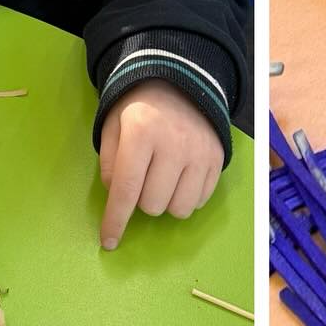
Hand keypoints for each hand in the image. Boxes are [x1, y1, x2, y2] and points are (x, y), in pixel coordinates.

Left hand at [98, 81, 223, 250]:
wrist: (179, 83)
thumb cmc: (138, 109)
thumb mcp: (112, 127)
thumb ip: (110, 165)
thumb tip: (118, 198)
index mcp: (141, 132)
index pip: (126, 189)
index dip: (115, 221)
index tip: (108, 242)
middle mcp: (173, 143)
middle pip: (152, 205)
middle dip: (141, 199)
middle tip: (142, 176)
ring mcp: (199, 152)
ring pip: (178, 209)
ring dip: (165, 201)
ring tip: (162, 178)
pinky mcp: (217, 159)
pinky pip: (200, 201)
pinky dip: (186, 196)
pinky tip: (180, 176)